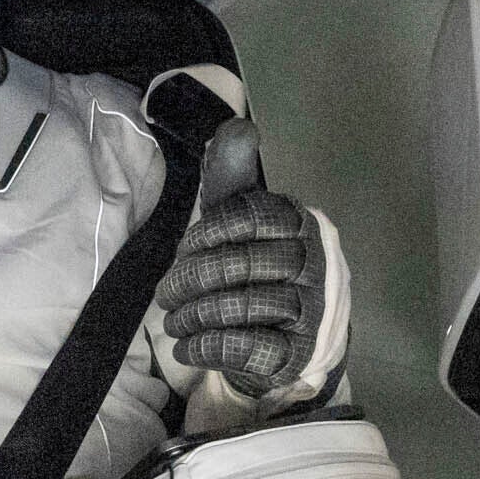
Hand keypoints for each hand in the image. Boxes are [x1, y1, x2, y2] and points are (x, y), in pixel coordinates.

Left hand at [153, 120, 349, 412]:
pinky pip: (247, 346)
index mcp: (300, 223)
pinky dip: (207, 347)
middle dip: (191, 280)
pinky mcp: (297, 353)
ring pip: (242, 306)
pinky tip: (187, 348)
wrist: (294, 336)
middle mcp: (313, 263)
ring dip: (193, 316)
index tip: (184, 249)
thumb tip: (242, 125)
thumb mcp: (244, 218)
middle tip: (166, 295)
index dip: (207, 233)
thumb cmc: (258, 265)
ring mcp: (311, 311)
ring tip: (173, 322)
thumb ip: (234, 176)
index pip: (249, 217)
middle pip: (241, 264)